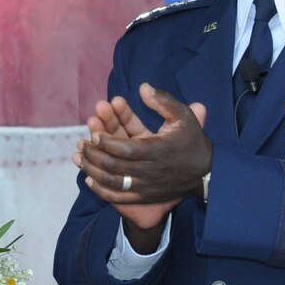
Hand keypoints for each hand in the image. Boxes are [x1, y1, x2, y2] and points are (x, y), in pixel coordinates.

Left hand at [76, 86, 211, 230]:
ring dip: (92, 170)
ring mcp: (146, 186)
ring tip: (78, 158)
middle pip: (115, 166)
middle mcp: (150, 170)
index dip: (107, 142)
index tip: (95, 133)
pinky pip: (120, 197)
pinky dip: (102, 190)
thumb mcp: (183, 116)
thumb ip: (163, 101)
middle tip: (81, 143)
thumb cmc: (192, 140)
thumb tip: (142, 87)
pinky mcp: (145, 196)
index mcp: (158, 149)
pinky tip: (89, 180)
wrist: (206, 173)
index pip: (126, 148)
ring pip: (113, 182)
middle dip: (94, 154)